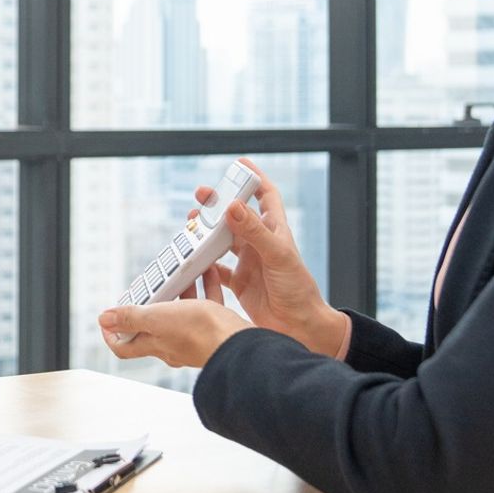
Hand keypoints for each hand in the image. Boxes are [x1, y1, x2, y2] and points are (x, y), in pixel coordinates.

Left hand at [98, 279, 250, 368]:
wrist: (238, 343)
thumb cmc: (200, 333)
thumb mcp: (157, 318)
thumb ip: (131, 317)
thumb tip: (103, 319)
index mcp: (156, 344)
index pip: (125, 347)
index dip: (112, 335)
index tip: (108, 321)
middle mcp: (173, 345)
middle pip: (153, 325)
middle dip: (150, 303)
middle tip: (148, 286)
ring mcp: (194, 337)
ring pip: (181, 311)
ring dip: (178, 292)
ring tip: (177, 274)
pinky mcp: (215, 329)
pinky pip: (207, 304)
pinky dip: (205, 287)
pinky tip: (207, 271)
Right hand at [191, 161, 347, 357]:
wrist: (301, 329)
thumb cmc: (299, 291)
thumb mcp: (277, 257)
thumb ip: (254, 232)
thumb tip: (232, 206)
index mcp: (275, 232)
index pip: (266, 196)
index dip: (254, 178)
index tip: (240, 164)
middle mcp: (261, 244)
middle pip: (238, 215)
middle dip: (220, 203)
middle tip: (201, 194)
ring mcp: (250, 263)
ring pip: (224, 240)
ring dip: (209, 231)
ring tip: (192, 223)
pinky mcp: (241, 283)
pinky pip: (218, 269)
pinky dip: (206, 263)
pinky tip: (194, 259)